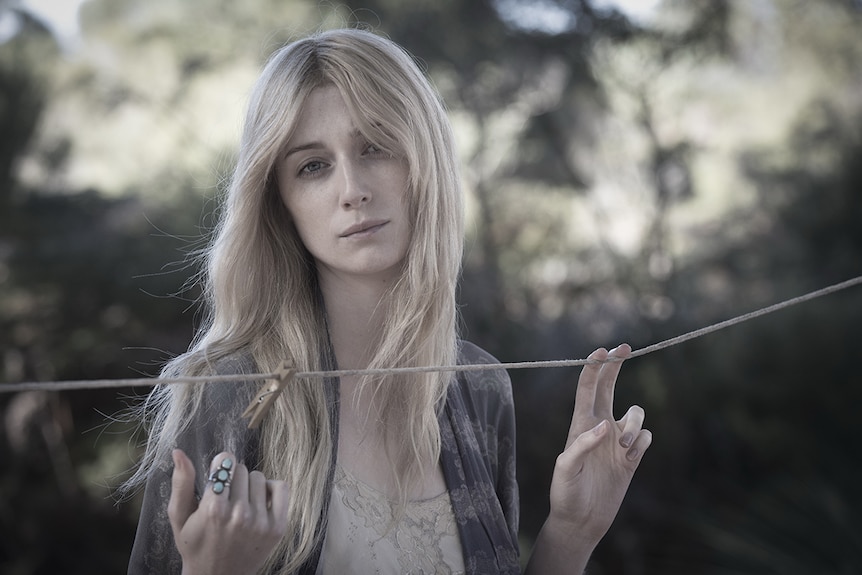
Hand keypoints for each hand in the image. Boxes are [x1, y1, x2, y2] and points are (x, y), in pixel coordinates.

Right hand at [168, 449, 289, 574]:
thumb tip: (178, 451)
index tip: (217, 476)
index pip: (225, 461)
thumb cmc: (195, 545)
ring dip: (249, 485)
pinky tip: (260, 501)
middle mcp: (239, 514)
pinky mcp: (277, 527)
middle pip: (241, 469)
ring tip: (240, 502)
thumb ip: (181, 483)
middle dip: (232, 478)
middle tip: (226, 497)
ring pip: (258, 477)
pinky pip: (281, 487)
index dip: (220, 465)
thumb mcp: (180, 517)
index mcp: (213, 509)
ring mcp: (260, 522)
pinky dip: (271, 488)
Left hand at [547, 344, 651, 548]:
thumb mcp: (567, 469)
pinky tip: (632, 455)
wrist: (581, 520)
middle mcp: (599, 427)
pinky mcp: (631, 458)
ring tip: (624, 447)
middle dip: (616, 366)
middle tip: (626, 347)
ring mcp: (617, 441)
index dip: (594, 367)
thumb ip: (582, 444)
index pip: (587, 388)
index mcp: (580, 424)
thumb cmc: (566, 493)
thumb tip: (605, 425)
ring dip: (634, 424)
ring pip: (635, 413)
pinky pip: (646, 437)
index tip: (604, 350)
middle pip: (610, 388)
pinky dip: (643, 440)